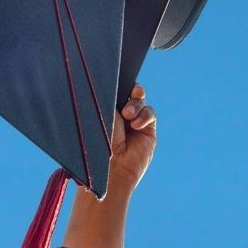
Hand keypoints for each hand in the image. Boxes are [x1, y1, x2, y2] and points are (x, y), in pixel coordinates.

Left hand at [62, 85, 156, 247]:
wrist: (110, 170)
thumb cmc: (97, 145)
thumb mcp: (99, 116)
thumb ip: (107, 98)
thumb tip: (112, 81)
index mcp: (101, 110)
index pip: (112, 89)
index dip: (117, 82)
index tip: (117, 77)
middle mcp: (117, 115)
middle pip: (129, 90)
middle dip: (130, 88)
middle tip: (130, 91)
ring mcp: (133, 122)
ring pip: (140, 100)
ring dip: (136, 104)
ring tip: (128, 115)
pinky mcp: (147, 130)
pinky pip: (149, 112)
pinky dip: (145, 115)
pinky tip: (136, 125)